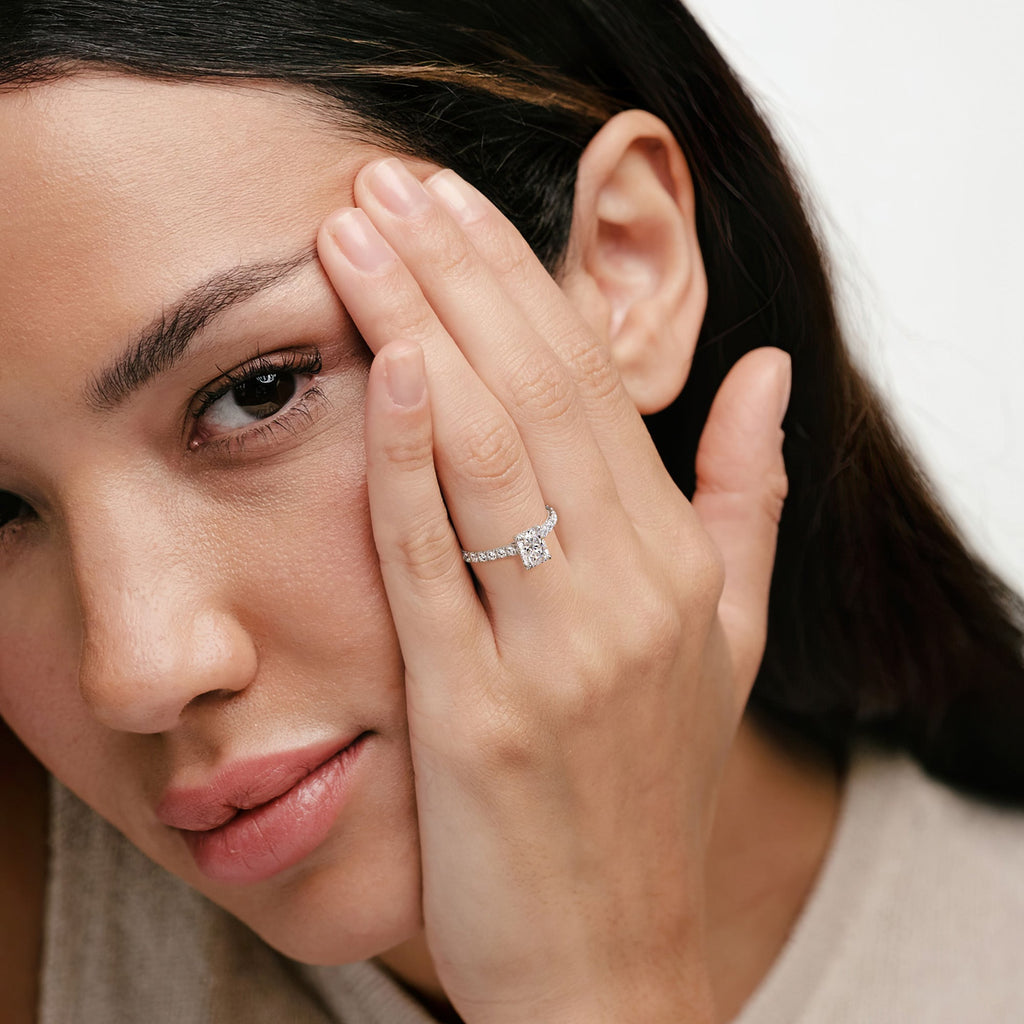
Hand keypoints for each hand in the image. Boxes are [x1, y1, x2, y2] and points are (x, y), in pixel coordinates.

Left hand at [317, 158, 789, 1022]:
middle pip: (538, 393)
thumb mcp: (725, 641)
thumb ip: (748, 500)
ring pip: (490, 453)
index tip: (456, 206)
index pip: (596, 385)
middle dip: (459, 272)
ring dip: (420, 328)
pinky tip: (388, 370)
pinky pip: (438, 563)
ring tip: (358, 236)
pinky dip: (411, 460)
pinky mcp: (481, 716)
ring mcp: (559, 655)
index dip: (522, 282)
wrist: (612, 955)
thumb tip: (771, 375)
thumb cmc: (648, 791)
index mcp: (681, 565)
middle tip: (387, 184)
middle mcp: (632, 594)